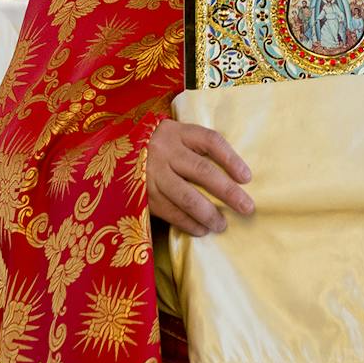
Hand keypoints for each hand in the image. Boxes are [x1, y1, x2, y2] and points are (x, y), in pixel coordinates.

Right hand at [146, 120, 253, 236]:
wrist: (116, 151)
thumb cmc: (158, 145)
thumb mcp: (176, 136)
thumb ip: (197, 149)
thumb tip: (233, 176)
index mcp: (179, 133)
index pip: (211, 141)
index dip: (231, 159)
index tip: (247, 177)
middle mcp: (166, 151)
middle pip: (203, 171)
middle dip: (228, 192)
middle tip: (247, 207)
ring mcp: (153, 173)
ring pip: (186, 196)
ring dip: (208, 214)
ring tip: (222, 225)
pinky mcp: (142, 194)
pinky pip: (170, 212)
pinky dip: (188, 223)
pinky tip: (201, 230)